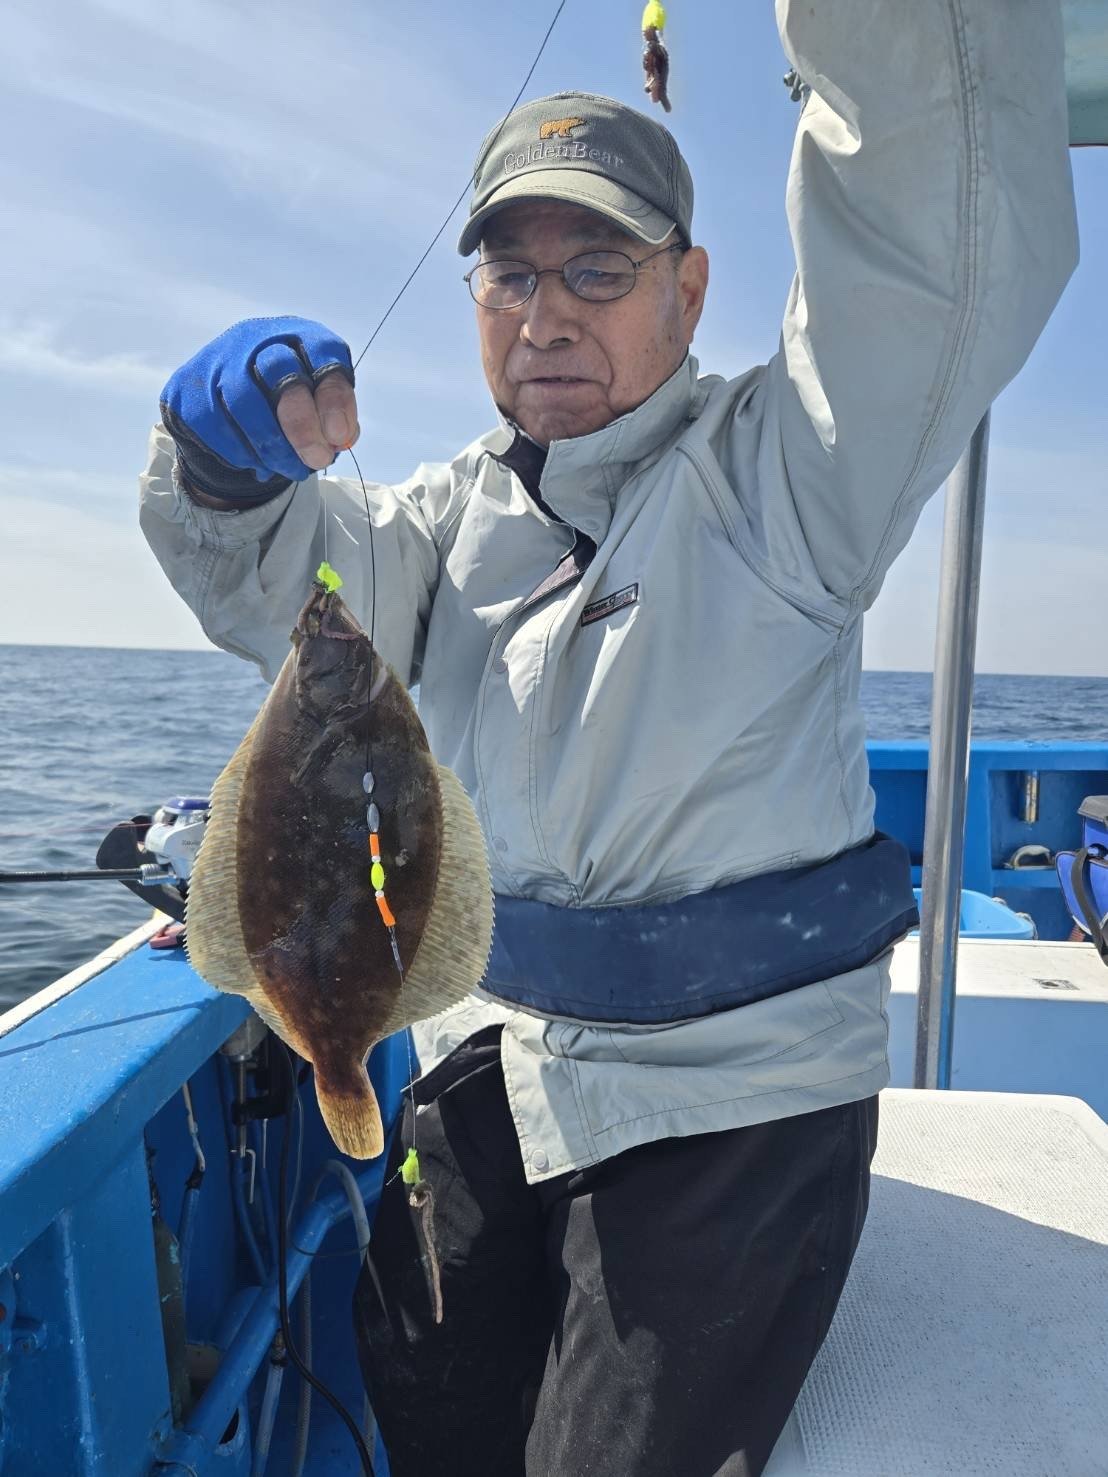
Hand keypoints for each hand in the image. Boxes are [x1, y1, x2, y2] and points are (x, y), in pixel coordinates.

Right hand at [160, 316, 359, 504]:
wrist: (225, 410)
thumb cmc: (286, 406)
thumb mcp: (317, 407)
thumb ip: (334, 420)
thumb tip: (340, 437)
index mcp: (297, 335)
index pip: (322, 350)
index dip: (334, 395)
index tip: (339, 436)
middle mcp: (256, 338)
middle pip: (280, 370)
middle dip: (301, 424)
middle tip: (318, 460)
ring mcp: (217, 359)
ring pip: (243, 400)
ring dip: (272, 446)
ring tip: (291, 470)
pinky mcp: (187, 386)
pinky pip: (214, 423)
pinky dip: (241, 452)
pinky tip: (258, 464)